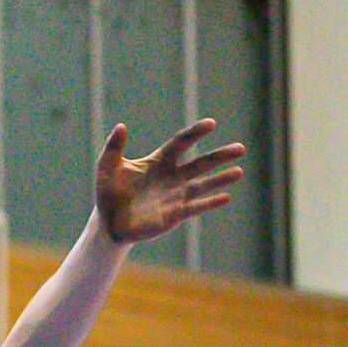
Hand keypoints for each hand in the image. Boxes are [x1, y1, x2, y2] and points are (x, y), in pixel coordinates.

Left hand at [93, 120, 244, 244]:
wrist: (109, 222)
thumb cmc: (108, 192)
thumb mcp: (106, 166)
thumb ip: (114, 146)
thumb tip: (121, 126)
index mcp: (159, 161)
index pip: (181, 142)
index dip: (195, 133)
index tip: (211, 124)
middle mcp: (172, 176)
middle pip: (201, 163)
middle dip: (220, 156)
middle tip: (241, 148)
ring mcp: (176, 196)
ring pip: (203, 185)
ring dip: (221, 179)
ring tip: (239, 171)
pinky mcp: (175, 215)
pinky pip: (196, 207)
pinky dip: (210, 203)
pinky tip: (226, 197)